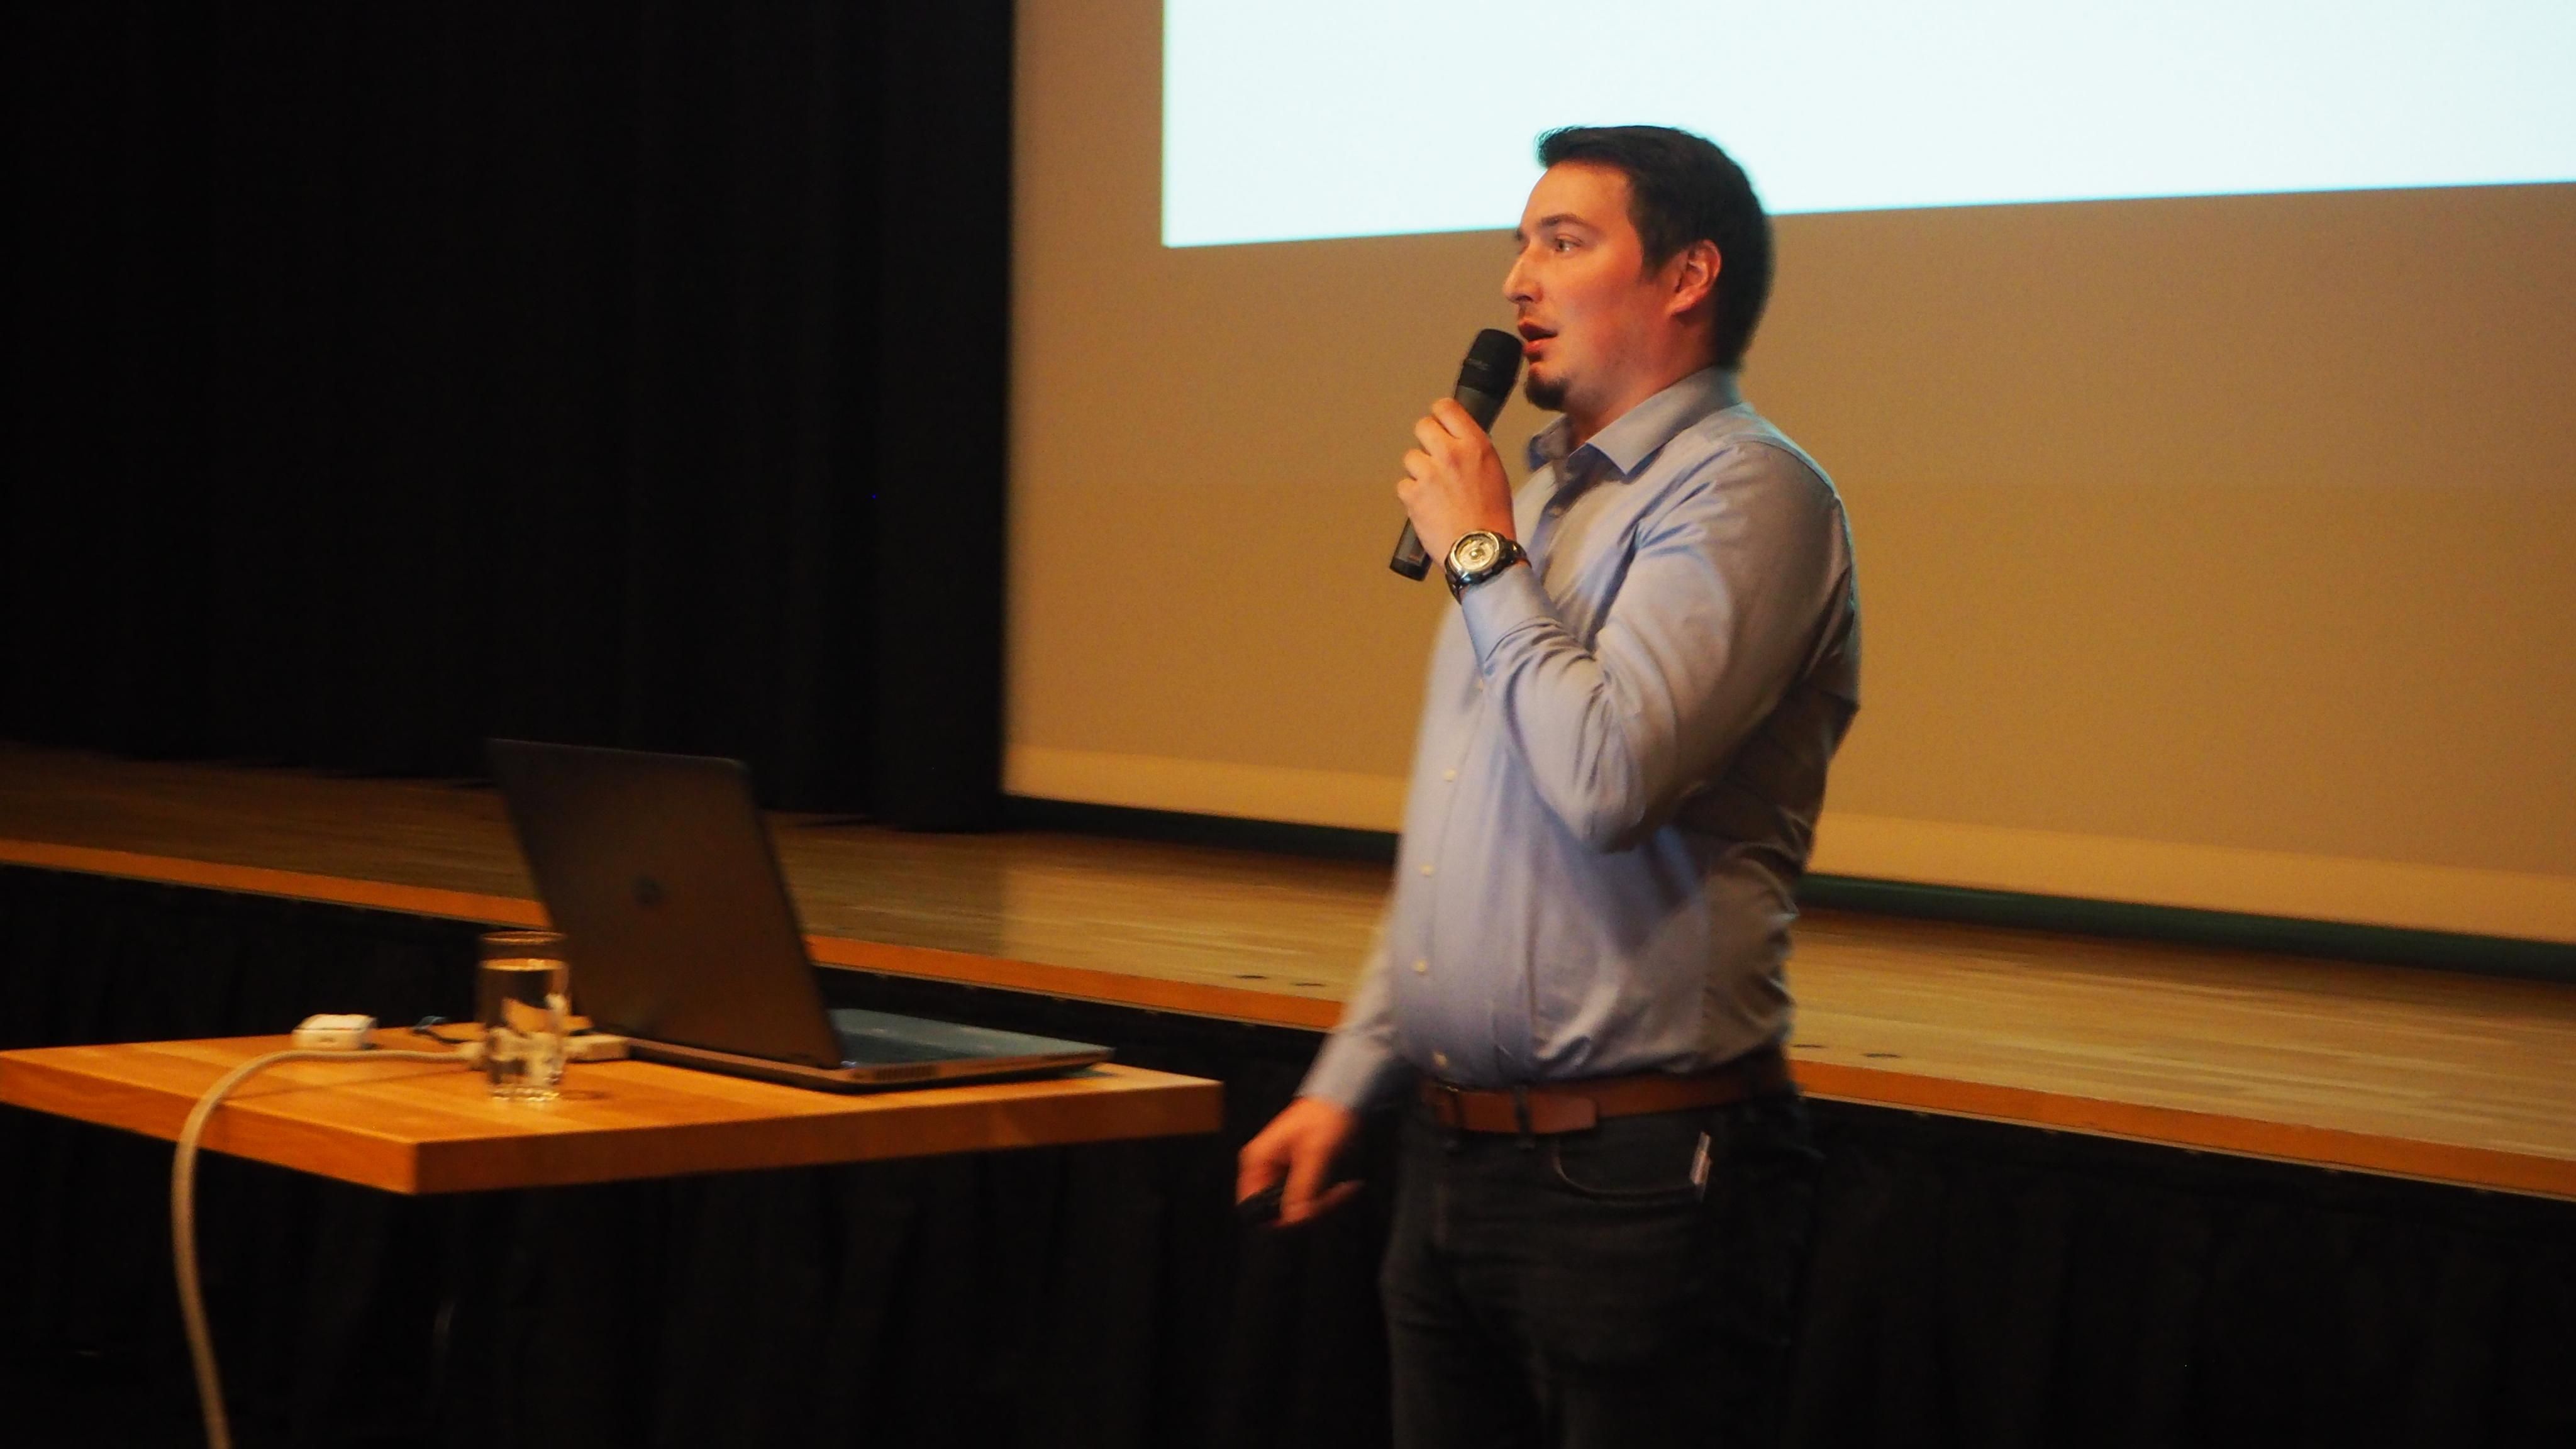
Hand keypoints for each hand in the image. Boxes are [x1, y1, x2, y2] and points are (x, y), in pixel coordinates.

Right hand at [1237, 1095, 1360, 1225]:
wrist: (1341, 1098)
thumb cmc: (1323, 1116)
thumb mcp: (1315, 1152)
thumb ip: (1303, 1185)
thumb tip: (1293, 1218)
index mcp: (1257, 1161)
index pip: (1251, 1204)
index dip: (1275, 1217)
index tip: (1303, 1217)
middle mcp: (1264, 1170)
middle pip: (1277, 1209)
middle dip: (1308, 1208)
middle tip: (1335, 1197)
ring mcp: (1280, 1173)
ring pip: (1294, 1206)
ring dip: (1321, 1204)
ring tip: (1344, 1190)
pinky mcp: (1296, 1175)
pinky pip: (1306, 1197)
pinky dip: (1325, 1197)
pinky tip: (1342, 1188)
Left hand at [1397, 398, 1515, 565]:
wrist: (1480, 549)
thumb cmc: (1493, 515)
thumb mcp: (1494, 472)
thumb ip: (1473, 452)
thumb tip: (1457, 443)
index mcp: (1474, 444)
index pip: (1446, 408)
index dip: (1440, 416)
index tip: (1440, 424)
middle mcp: (1449, 452)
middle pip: (1422, 426)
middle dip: (1426, 442)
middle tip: (1435, 460)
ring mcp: (1428, 473)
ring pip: (1411, 457)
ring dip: (1419, 471)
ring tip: (1433, 492)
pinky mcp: (1411, 494)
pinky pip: (1403, 485)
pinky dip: (1411, 495)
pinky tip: (1426, 507)